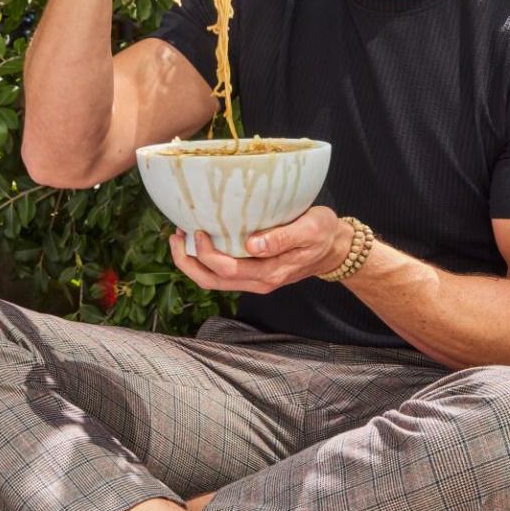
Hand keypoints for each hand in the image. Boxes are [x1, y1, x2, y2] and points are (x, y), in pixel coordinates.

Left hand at [168, 205, 351, 293]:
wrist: (335, 248)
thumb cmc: (323, 234)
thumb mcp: (310, 229)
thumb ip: (282, 238)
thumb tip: (252, 244)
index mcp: (269, 273)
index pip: (227, 270)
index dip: (206, 253)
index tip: (196, 229)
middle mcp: (258, 281)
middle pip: (212, 281)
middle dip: (187, 261)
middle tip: (174, 235)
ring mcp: (254, 279)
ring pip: (213, 280)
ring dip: (192, 262)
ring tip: (178, 238)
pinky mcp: (253, 271)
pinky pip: (222, 273)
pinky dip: (204, 260)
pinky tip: (199, 240)